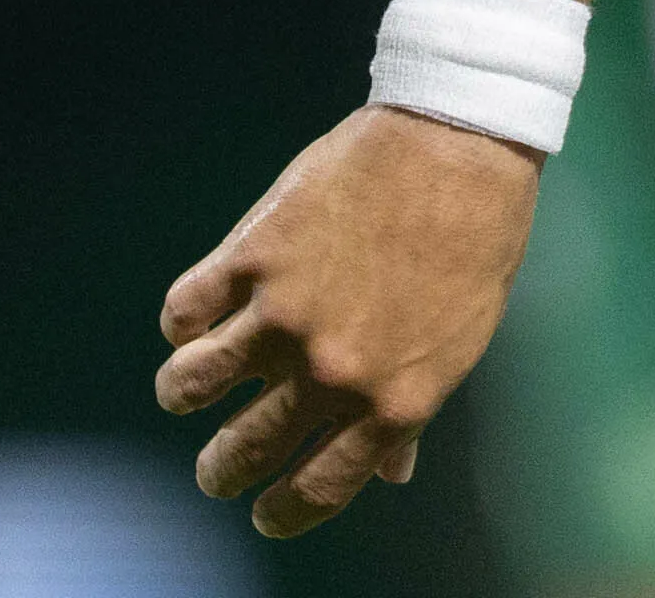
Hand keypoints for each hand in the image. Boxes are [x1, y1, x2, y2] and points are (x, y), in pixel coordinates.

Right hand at [157, 107, 541, 539]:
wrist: (458, 142)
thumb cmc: (473, 244)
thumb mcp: (457, 343)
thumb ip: (411, 412)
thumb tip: (391, 474)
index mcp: (390, 404)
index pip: (313, 491)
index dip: (278, 512)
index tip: (262, 511)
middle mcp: (331, 372)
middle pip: (242, 451)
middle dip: (220, 472)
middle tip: (215, 468)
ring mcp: (285, 313)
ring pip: (189, 386)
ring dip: (181, 395)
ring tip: (186, 389)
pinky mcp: (254, 254)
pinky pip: (185, 311)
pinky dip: (183, 323)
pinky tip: (197, 319)